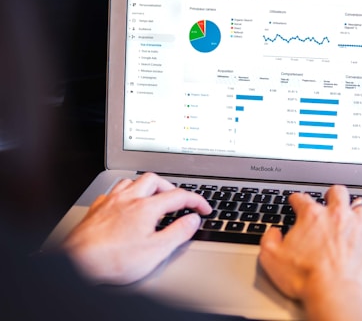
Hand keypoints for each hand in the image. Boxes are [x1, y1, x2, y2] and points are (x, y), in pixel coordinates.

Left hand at [62, 172, 210, 284]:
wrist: (77, 263)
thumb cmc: (112, 260)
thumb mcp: (156, 251)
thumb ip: (178, 232)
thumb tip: (193, 220)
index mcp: (146, 207)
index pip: (178, 196)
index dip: (196, 201)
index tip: (203, 208)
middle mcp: (128, 199)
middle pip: (154, 180)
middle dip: (170, 187)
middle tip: (177, 200)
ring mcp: (110, 202)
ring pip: (131, 181)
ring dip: (146, 186)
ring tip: (152, 198)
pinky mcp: (96, 210)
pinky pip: (113, 192)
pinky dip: (125, 194)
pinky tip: (124, 204)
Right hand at [259, 185, 361, 320]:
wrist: (335, 294)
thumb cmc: (305, 278)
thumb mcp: (271, 259)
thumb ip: (269, 240)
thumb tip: (273, 233)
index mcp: (312, 216)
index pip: (302, 199)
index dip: (296, 199)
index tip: (296, 201)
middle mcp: (337, 215)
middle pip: (337, 192)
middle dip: (332, 194)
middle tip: (330, 201)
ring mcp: (359, 226)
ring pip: (361, 206)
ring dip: (355, 210)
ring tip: (352, 217)